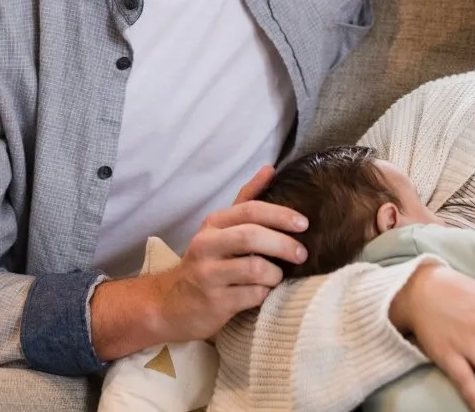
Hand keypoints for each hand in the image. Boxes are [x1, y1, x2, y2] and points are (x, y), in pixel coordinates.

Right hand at [150, 165, 309, 340]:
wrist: (170, 305)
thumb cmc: (207, 261)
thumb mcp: (221, 228)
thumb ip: (246, 199)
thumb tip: (270, 169)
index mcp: (213, 223)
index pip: (250, 210)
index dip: (280, 215)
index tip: (304, 224)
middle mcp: (206, 245)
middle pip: (252, 236)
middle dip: (283, 244)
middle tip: (302, 254)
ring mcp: (208, 275)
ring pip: (255, 268)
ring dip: (275, 273)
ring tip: (278, 276)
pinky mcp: (214, 303)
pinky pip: (252, 295)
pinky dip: (265, 293)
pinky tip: (264, 292)